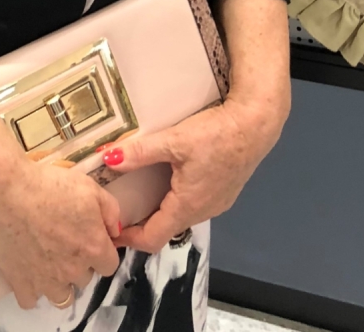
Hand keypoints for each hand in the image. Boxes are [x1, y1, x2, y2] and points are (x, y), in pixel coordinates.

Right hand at [0, 157, 121, 309]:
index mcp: (93, 248)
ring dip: (60, 281)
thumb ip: (111, 211)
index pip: (110, 265)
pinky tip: (31, 270)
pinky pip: (32, 300)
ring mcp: (46, 281)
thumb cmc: (51, 186)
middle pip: (85, 278)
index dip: (103, 251)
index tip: (91, 238)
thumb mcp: (90, 187)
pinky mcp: (22, 284)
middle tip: (66, 240)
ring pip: (62, 297)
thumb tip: (114, 231)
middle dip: (80, 263)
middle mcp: (73, 271)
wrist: (8, 193)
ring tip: (50, 259)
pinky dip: (33, 289)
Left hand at [105, 91, 287, 253]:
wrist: (256, 124)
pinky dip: (178, 198)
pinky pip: (196, 203)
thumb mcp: (175, 140)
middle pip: (166, 228)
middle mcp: (202, 212)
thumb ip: (141, 152)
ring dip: (161, 209)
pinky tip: (173, 176)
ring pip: (182, 215)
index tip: (110, 227)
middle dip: (141, 221)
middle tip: (121, 204)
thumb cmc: (216, 134)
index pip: (152, 239)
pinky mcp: (226, 192)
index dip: (128, 238)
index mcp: (186, 207)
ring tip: (142, 189)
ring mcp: (217, 204)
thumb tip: (107, 158)